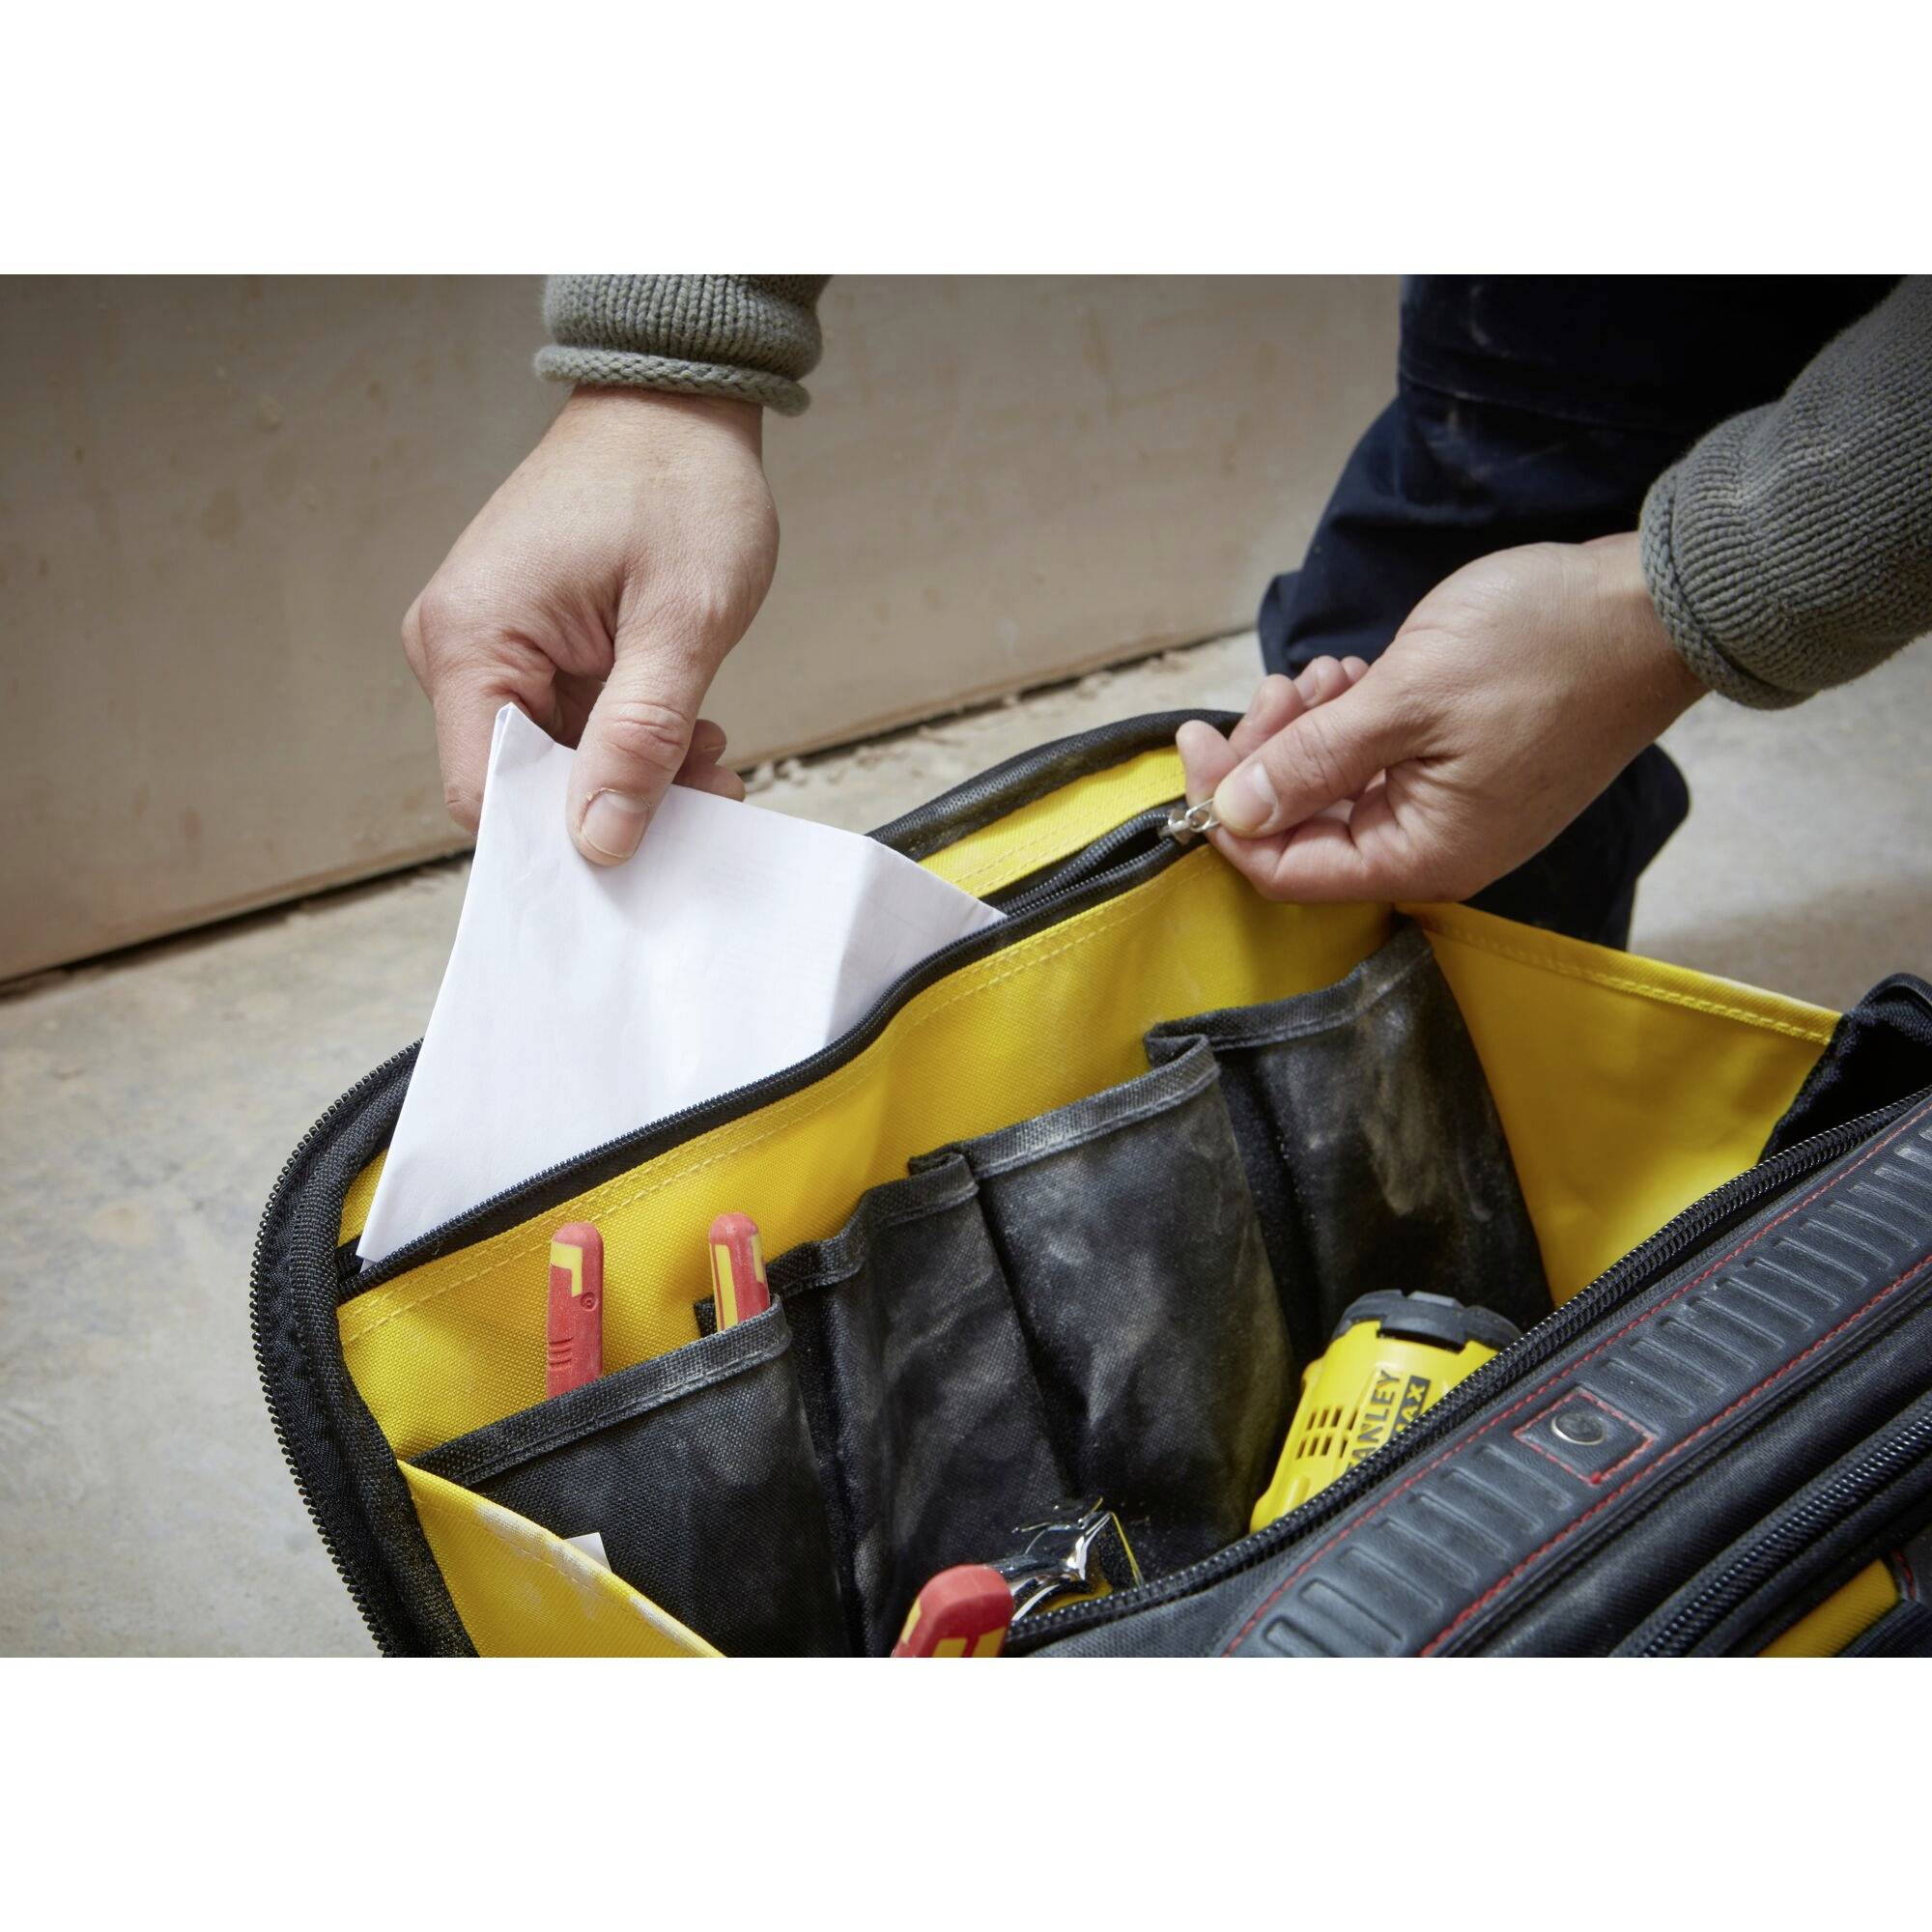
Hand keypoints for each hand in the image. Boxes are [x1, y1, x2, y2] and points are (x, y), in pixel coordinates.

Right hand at [402, 387, 778, 863]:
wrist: (676, 408)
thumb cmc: (677, 485)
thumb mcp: (682, 623)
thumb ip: (642, 736)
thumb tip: (601, 835)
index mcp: (473, 637)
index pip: (486, 794)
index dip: (560, 839)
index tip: (643, 853)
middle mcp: (459, 645)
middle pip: (521, 784)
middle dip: (616, 804)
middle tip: (710, 793)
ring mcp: (489, 644)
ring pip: (552, 762)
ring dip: (634, 773)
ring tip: (710, 752)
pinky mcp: (522, 644)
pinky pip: (565, 725)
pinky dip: (628, 740)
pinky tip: (685, 727)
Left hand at [1175, 534, 1706, 903]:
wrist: (1653, 603)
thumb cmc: (1542, 647)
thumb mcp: (1407, 698)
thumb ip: (1313, 762)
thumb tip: (1235, 814)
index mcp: (1424, 856)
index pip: (1286, 872)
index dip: (1226, 812)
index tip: (1195, 742)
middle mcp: (1437, 849)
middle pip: (1306, 831)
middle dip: (1271, 759)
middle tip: (1276, 689)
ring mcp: (1455, 811)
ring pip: (1338, 791)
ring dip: (1310, 733)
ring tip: (1323, 673)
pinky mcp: (1466, 769)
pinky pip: (1379, 765)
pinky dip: (1352, 723)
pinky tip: (1356, 675)